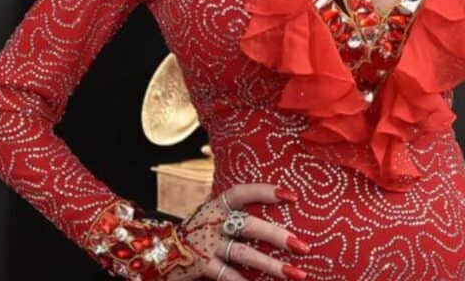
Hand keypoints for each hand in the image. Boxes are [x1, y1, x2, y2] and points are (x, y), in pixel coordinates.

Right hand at [167, 183, 310, 280]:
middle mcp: (214, 221)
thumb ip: (236, 208)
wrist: (162, 250)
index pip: (244, 192)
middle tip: (302, 246)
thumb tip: (277, 199)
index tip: (291, 196)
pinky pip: (228, 276)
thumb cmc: (201, 229)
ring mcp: (208, 245)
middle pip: (249, 226)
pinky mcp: (202, 266)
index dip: (266, 192)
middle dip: (277, 236)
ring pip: (245, 254)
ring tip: (296, 273)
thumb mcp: (214, 212)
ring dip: (272, 266)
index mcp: (219, 204)